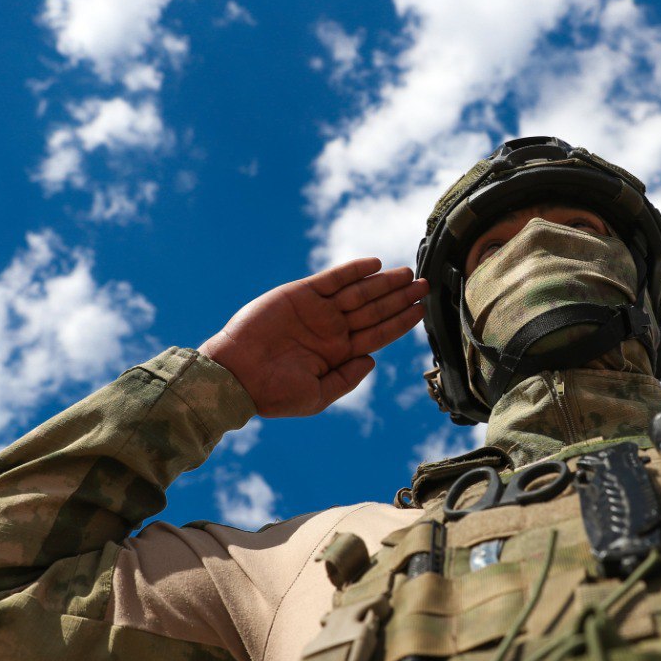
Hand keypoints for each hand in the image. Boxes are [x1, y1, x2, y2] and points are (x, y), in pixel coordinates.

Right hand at [200, 258, 428, 417]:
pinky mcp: (300, 294)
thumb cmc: (274, 393)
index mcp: (338, 353)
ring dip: (383, 282)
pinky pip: (332, 279)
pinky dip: (353, 270)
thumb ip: (347, 379)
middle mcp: (332, 329)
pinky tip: (374, 264)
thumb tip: (373, 360)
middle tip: (424, 285)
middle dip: (399, 297)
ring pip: (359, 292)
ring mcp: (317, 311)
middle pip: (374, 309)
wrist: (236, 376)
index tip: (421, 310)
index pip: (378, 334)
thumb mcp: (317, 395)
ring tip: (407, 273)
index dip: (400, 321)